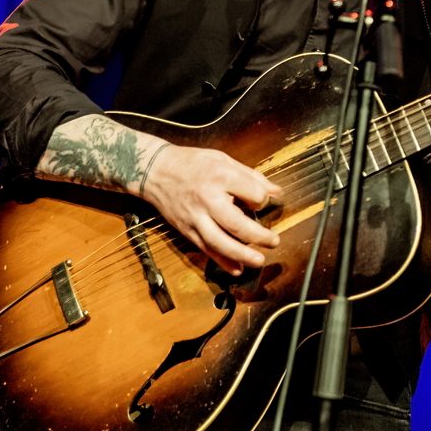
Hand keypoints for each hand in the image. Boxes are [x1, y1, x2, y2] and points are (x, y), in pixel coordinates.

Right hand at [144, 145, 282, 273]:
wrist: (154, 170)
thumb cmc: (192, 163)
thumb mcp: (223, 159)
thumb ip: (252, 176)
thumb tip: (276, 192)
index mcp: (221, 177)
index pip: (253, 194)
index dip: (262, 200)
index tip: (261, 200)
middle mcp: (208, 199)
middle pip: (236, 224)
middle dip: (259, 236)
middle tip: (274, 241)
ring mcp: (195, 217)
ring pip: (219, 241)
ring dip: (241, 255)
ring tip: (259, 261)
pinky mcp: (186, 229)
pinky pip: (205, 248)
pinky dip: (221, 261)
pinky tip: (236, 270)